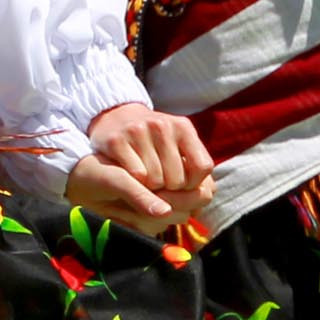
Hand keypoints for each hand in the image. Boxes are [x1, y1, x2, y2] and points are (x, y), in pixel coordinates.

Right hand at [67, 103, 214, 236]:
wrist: (114, 117)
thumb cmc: (152, 141)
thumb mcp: (177, 145)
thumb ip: (194, 168)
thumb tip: (204, 202)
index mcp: (182, 126)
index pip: (202, 167)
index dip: (195, 184)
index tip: (183, 186)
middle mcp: (162, 125)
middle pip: (177, 179)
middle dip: (170, 190)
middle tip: (160, 184)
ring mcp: (138, 131)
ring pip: (156, 181)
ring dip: (151, 189)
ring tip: (145, 181)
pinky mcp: (116, 140)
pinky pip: (136, 176)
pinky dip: (135, 184)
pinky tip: (131, 178)